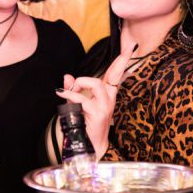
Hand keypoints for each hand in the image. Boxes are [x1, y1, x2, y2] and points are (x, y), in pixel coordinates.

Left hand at [56, 44, 134, 158]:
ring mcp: (105, 106)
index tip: (130, 47)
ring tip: (69, 90)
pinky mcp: (98, 113)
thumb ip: (73, 89)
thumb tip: (67, 76)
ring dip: (80, 83)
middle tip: (101, 67)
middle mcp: (109, 99)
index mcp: (107, 95)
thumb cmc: (86, 125)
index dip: (122, 61)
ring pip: (96, 84)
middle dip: (118, 62)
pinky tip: (62, 94)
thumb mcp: (77, 104)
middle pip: (113, 75)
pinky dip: (70, 94)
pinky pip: (82, 99)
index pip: (116, 75)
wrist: (90, 145)